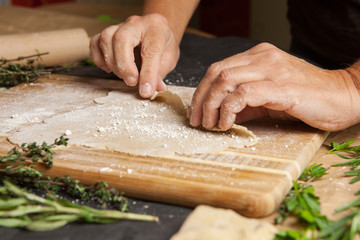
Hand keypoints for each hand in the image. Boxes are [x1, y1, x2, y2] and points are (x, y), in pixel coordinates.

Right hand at [90, 14, 179, 97]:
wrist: (157, 29)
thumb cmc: (163, 44)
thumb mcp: (169, 59)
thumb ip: (159, 74)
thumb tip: (151, 90)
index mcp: (156, 28)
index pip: (150, 50)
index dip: (148, 73)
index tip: (146, 91)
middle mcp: (136, 23)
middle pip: (122, 39)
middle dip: (125, 66)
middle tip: (132, 82)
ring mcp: (120, 25)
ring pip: (106, 39)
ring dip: (113, 63)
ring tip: (124, 76)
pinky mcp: (108, 32)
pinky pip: (95, 42)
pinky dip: (99, 59)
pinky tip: (110, 68)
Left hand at [189, 43, 359, 130]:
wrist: (345, 96)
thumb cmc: (308, 98)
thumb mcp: (270, 98)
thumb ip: (245, 102)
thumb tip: (221, 114)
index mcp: (258, 56)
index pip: (218, 68)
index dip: (202, 91)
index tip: (197, 111)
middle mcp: (263, 57)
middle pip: (216, 72)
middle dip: (201, 98)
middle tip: (197, 120)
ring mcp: (272, 70)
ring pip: (225, 80)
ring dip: (211, 105)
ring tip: (210, 124)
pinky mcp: (281, 86)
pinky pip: (243, 94)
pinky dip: (229, 109)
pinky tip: (227, 123)